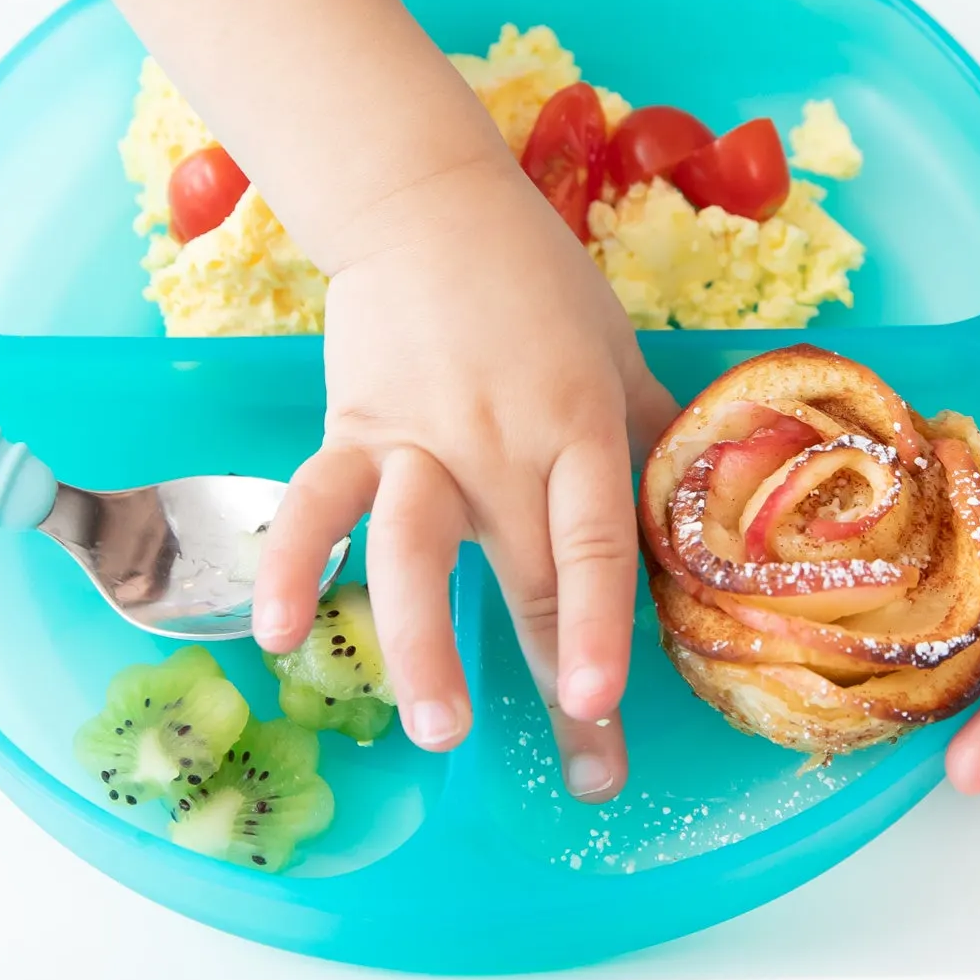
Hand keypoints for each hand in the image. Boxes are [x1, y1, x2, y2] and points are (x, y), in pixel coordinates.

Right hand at [251, 155, 676, 801]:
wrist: (427, 207)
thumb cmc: (540, 284)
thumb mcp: (618, 352)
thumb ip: (648, 437)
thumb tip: (700, 511)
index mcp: (577, 425)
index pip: (595, 542)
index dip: (598, 625)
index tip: (601, 704)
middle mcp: (502, 445)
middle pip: (525, 575)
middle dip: (550, 682)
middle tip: (582, 772)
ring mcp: (421, 441)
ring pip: (415, 552)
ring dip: (422, 644)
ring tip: (434, 728)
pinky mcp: (353, 431)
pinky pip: (316, 504)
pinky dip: (291, 565)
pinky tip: (279, 636)